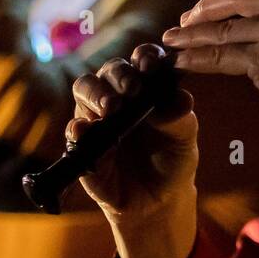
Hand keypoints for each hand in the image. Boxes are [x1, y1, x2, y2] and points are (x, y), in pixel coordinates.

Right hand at [69, 44, 197, 257]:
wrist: (158, 200)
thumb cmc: (172, 160)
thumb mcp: (184, 140)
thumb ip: (181, 118)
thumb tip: (179, 98)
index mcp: (145, 86)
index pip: (141, 59)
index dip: (145, 57)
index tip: (151, 65)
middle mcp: (117, 94)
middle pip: (109, 70)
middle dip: (120, 75)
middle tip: (132, 89)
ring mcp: (96, 117)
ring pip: (84, 90)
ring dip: (96, 94)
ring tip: (111, 107)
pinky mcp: (82, 145)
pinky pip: (74, 132)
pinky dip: (78, 129)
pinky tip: (86, 130)